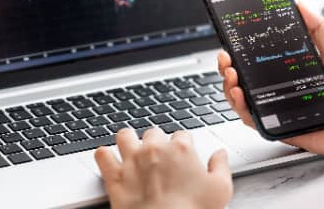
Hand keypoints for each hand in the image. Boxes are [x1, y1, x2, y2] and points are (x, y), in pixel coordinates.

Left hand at [95, 128, 232, 208]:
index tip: (183, 157)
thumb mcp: (220, 190)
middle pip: (153, 133)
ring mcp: (131, 160)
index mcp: (180, 149)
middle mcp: (154, 148)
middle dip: (156, 142)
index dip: (183, 146)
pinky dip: (105, 156)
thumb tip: (220, 154)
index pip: (182, 135)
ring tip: (133, 151)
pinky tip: (111, 161)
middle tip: (160, 158)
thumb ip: (221, 167)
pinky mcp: (114, 176)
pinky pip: (102, 154)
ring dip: (129, 141)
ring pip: (125, 135)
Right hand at [218, 2, 323, 162]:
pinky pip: (252, 121)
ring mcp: (277, 110)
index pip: (255, 61)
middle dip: (227, 68)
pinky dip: (240, 109)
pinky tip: (239, 95)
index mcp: (288, 72)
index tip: (230, 43)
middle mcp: (279, 90)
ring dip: (229, 87)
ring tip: (231, 76)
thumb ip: (317, 27)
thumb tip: (300, 3)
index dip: (239, 53)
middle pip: (242, 80)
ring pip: (241, 100)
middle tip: (226, 59)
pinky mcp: (278, 128)